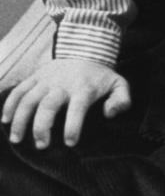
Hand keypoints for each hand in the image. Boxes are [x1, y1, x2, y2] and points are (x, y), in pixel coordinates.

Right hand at [1, 59, 130, 147]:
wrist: (85, 50)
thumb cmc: (101, 76)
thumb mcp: (119, 84)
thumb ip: (122, 100)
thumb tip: (110, 114)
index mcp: (84, 88)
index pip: (78, 107)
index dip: (73, 125)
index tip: (70, 143)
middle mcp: (62, 84)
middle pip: (48, 105)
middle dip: (42, 127)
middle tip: (42, 145)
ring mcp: (46, 80)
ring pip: (28, 99)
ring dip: (20, 120)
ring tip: (17, 139)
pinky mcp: (34, 77)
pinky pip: (18, 90)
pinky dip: (9, 105)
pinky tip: (5, 121)